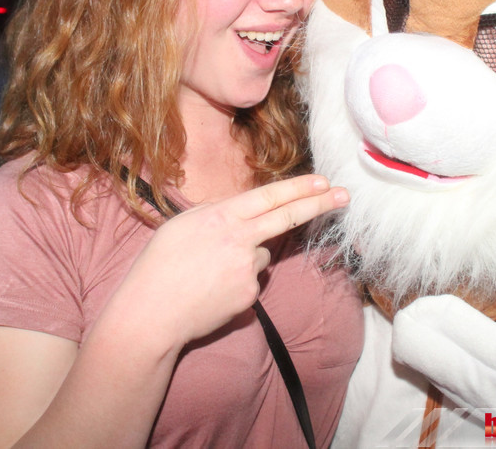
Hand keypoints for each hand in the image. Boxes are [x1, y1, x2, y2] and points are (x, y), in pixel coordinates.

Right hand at [114, 174, 348, 346]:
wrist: (150, 315)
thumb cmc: (158, 266)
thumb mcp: (181, 224)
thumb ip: (215, 212)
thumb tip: (240, 208)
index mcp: (221, 217)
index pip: (269, 196)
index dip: (299, 187)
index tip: (324, 180)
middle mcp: (240, 239)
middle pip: (288, 217)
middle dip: (319, 203)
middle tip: (345, 195)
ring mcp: (248, 269)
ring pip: (261, 254)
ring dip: (246, 256)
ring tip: (208, 272)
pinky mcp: (249, 295)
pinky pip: (252, 280)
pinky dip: (237, 281)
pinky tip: (212, 290)